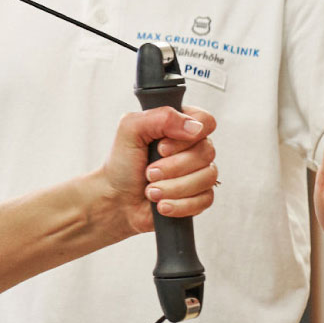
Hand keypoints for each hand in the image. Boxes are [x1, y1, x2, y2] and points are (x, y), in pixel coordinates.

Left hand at [103, 105, 217, 233]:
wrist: (116, 199)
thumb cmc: (122, 163)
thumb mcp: (129, 131)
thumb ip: (159, 117)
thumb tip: (194, 127)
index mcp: (178, 125)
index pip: (205, 120)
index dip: (186, 136)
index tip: (160, 148)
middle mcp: (192, 147)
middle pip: (207, 151)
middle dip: (174, 166)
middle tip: (149, 172)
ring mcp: (199, 172)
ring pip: (207, 177)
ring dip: (173, 187)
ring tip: (151, 190)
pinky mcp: (200, 196)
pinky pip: (206, 199)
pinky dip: (180, 204)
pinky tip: (162, 205)